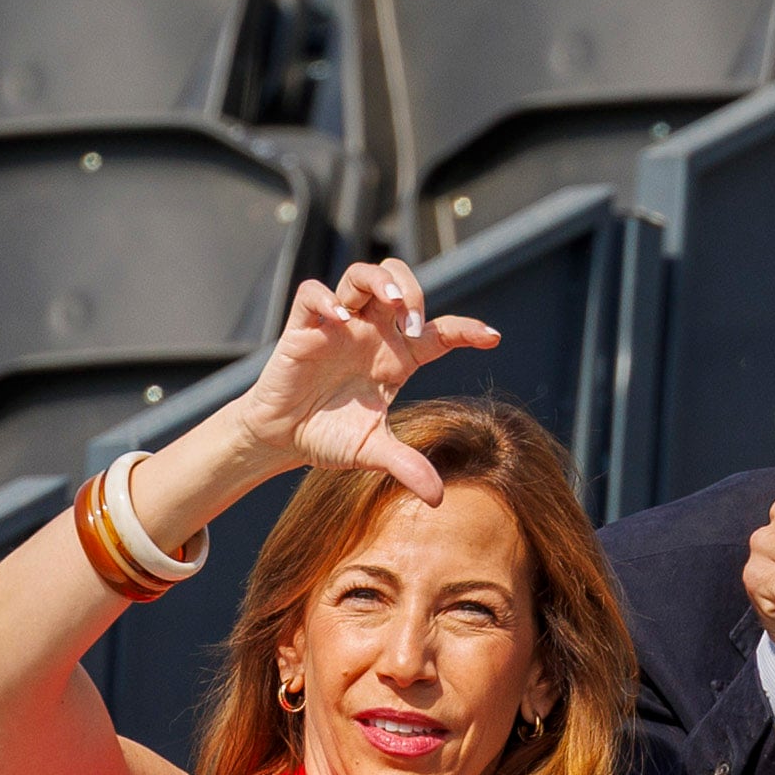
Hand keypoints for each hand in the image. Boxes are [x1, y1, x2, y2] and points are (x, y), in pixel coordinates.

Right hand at [229, 259, 499, 503]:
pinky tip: (339, 320)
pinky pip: (313, 293)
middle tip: (414, 324)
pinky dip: (326, 299)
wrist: (282, 438)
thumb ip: (405, 466)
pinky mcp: (303, 328)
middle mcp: (372, 334)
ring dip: (381, 283)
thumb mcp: (372, 452)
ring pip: (362, 275)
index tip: (493, 337)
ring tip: (391, 307)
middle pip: (400, 281)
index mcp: (398, 358)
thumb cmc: (330, 436)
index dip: (468, 328)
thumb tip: (439, 499)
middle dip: (414, 292)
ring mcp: (339, 326)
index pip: (440, 332)